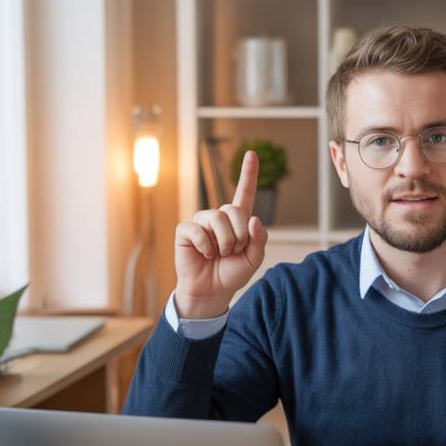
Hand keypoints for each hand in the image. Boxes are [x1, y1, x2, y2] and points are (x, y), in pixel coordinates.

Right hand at [174, 151, 267, 318]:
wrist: (212, 292)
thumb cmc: (232, 273)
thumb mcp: (253, 259)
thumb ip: (259, 239)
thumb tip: (254, 219)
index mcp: (238, 221)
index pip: (245, 193)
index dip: (248, 173)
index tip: (252, 153)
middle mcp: (219, 217)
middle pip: (233, 210)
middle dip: (239, 235)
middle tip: (233, 251)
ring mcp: (202, 222)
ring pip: (217, 218)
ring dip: (225, 241)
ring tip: (220, 254)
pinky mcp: (186, 231)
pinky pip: (198, 229)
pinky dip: (206, 245)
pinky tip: (205, 255)